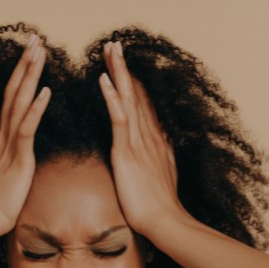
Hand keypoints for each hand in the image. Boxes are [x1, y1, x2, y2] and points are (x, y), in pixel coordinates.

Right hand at [0, 34, 50, 233]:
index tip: (27, 53)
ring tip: (39, 52)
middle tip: (35, 39)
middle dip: (25, 64)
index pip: (9, 97)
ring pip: (19, 102)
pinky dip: (35, 109)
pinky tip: (45, 91)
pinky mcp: (18, 159)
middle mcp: (1, 134)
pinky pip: (27, 129)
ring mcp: (8, 145)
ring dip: (30, 75)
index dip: (18, 74)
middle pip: (13, 91)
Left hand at [98, 40, 180, 233]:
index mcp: (155, 142)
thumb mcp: (161, 178)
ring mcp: (139, 143)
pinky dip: (112, 99)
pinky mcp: (127, 153)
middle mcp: (149, 136)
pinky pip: (119, 120)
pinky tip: (103, 80)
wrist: (164, 222)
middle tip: (115, 45)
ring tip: (109, 50)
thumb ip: (158, 160)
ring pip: (128, 99)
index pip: (143, 105)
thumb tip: (159, 151)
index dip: (135, 83)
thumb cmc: (160, 208)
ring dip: (118, 73)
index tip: (127, 64)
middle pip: (136, 95)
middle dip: (125, 69)